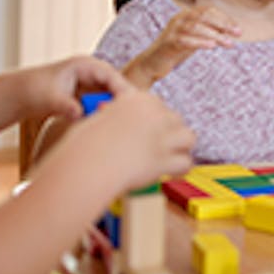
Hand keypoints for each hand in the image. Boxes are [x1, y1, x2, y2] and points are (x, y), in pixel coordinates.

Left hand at [21, 56, 133, 121]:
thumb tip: (79, 114)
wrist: (21, 94)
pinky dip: (106, 112)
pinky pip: (104, 102)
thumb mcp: (50, 99)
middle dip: (123, 101)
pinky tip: (109, 126)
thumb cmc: (34, 91)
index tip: (131, 106)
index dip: (123, 90)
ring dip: (115, 108)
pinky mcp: (90, 94)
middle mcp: (92, 72)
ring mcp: (92, 83)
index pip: (111, 76)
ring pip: (112, 95)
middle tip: (133, 119)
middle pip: (116, 85)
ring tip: (122, 125)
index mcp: (85, 65)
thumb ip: (66, 106)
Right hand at [61, 85, 194, 191]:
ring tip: (172, 158)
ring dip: (182, 148)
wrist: (86, 163)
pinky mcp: (165, 158)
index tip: (151, 132)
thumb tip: (120, 125)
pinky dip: (180, 170)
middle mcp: (154, 114)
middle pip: (176, 119)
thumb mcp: (99, 120)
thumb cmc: (84, 145)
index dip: (156, 121)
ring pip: (188, 137)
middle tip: (161, 147)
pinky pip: (186, 162)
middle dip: (170, 133)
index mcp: (138, 99)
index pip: (158, 106)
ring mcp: (162, 136)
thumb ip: (117, 118)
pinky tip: (172, 174)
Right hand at [124, 4, 241, 88]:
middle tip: (238, 33)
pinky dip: (200, 42)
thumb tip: (231, 30)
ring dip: (216, 35)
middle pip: (204, 16)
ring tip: (229, 43)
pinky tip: (212, 46)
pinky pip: (186, 40)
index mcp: (185, 15)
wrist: (151, 64)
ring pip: (197, 27)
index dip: (224, 18)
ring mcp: (172, 30)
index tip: (237, 29)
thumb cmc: (175, 51)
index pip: (208, 10)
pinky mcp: (168, 43)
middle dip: (223, 24)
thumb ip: (209, 32)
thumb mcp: (195, 38)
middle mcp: (179, 19)